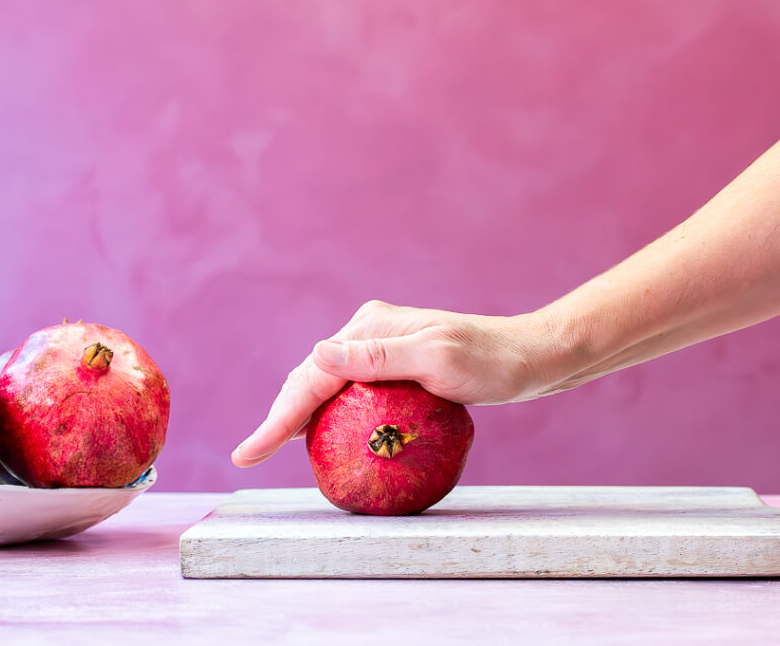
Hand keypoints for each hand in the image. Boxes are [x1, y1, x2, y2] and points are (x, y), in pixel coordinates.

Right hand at [231, 300, 556, 466]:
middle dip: (279, 414)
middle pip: (311, 376)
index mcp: (371, 326)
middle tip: (251, 454)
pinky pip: (351, 391)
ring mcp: (383, 348)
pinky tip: (327, 436)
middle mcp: (370, 332)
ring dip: (300, 413)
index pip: (313, 375)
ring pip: (328, 383)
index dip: (277, 416)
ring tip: (274, 446)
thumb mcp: (437, 361)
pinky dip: (331, 412)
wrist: (531, 358)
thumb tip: (316, 354)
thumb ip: (378, 358)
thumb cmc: (492, 363)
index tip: (248, 452)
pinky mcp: (398, 365)